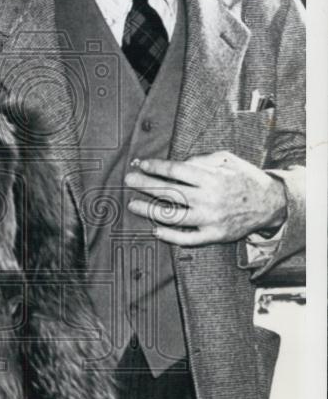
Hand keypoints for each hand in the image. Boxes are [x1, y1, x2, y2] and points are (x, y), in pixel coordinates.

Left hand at [124, 151, 286, 245]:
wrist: (270, 204)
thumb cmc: (245, 179)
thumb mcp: (228, 160)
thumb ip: (202, 159)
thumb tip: (177, 163)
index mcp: (212, 178)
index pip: (176, 170)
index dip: (155, 167)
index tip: (140, 164)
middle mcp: (208, 199)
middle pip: (169, 191)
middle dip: (145, 185)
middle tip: (128, 180)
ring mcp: (210, 219)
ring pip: (172, 216)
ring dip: (149, 210)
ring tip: (133, 204)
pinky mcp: (213, 236)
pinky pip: (187, 239)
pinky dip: (169, 236)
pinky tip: (155, 230)